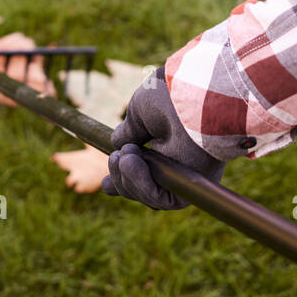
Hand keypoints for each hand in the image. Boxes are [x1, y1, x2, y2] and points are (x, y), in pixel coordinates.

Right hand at [102, 67, 225, 209]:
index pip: (142, 171)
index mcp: (165, 145)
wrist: (190, 98)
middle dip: (120, 178)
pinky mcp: (188, 188)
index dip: (121, 178)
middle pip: (139, 188)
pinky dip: (140, 184)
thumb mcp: (140, 112)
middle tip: (116, 157)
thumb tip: (117, 143)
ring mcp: (180, 177)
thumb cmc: (169, 98)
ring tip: (125, 156)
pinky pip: (160, 198)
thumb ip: (129, 132)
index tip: (106, 181)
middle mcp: (174, 163)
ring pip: (146, 195)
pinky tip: (132, 163)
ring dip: (128, 178)